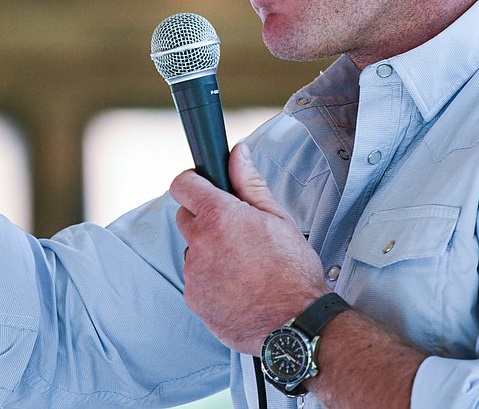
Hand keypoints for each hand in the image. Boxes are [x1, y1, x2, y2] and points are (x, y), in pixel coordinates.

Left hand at [170, 143, 328, 353]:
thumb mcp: (277, 218)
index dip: (192, 181)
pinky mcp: (194, 299)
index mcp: (219, 217)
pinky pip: (196, 279)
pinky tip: (238, 285)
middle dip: (204, 217)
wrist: (295, 324)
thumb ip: (249, 182)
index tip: (202, 185)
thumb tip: (238, 154)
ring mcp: (194, 274)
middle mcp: (200, 244)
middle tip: (235, 230)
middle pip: (185, 216)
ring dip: (209, 251)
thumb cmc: (292, 271)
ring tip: (242, 264)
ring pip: (193, 249)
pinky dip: (211, 279)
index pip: (182, 185)